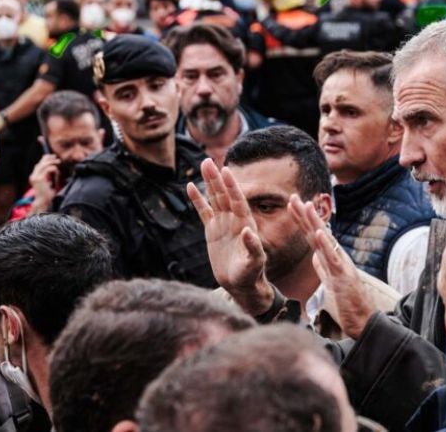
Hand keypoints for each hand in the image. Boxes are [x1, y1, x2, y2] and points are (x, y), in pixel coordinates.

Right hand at [28, 154, 59, 213]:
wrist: (43, 201)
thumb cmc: (47, 194)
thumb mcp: (48, 183)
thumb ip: (48, 176)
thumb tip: (53, 169)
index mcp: (34, 177)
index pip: (38, 165)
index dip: (44, 159)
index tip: (51, 156)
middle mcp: (33, 176)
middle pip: (40, 164)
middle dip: (47, 159)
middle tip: (55, 156)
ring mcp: (35, 177)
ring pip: (43, 165)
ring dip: (51, 162)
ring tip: (58, 161)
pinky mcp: (39, 179)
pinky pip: (47, 170)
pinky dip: (53, 168)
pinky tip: (57, 170)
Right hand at [187, 158, 273, 315]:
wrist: (241, 284)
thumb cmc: (251, 274)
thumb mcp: (254, 263)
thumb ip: (253, 248)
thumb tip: (248, 231)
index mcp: (246, 224)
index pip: (238, 201)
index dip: (232, 187)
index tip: (225, 171)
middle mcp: (235, 220)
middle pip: (224, 195)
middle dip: (217, 178)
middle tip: (208, 160)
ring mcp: (223, 224)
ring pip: (214, 199)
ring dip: (209, 182)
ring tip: (204, 164)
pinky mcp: (212, 231)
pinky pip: (204, 212)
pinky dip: (198, 200)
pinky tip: (191, 186)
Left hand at [288, 194, 375, 338]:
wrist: (362, 320)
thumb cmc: (347, 303)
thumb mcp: (330, 283)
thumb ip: (323, 268)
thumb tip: (314, 257)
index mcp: (330, 259)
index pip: (313, 236)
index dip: (302, 220)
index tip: (291, 204)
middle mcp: (336, 257)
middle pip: (317, 232)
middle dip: (304, 214)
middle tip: (292, 196)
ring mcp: (340, 265)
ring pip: (326, 240)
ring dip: (315, 222)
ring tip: (306, 205)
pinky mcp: (343, 276)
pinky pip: (332, 258)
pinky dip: (325, 244)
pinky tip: (318, 233)